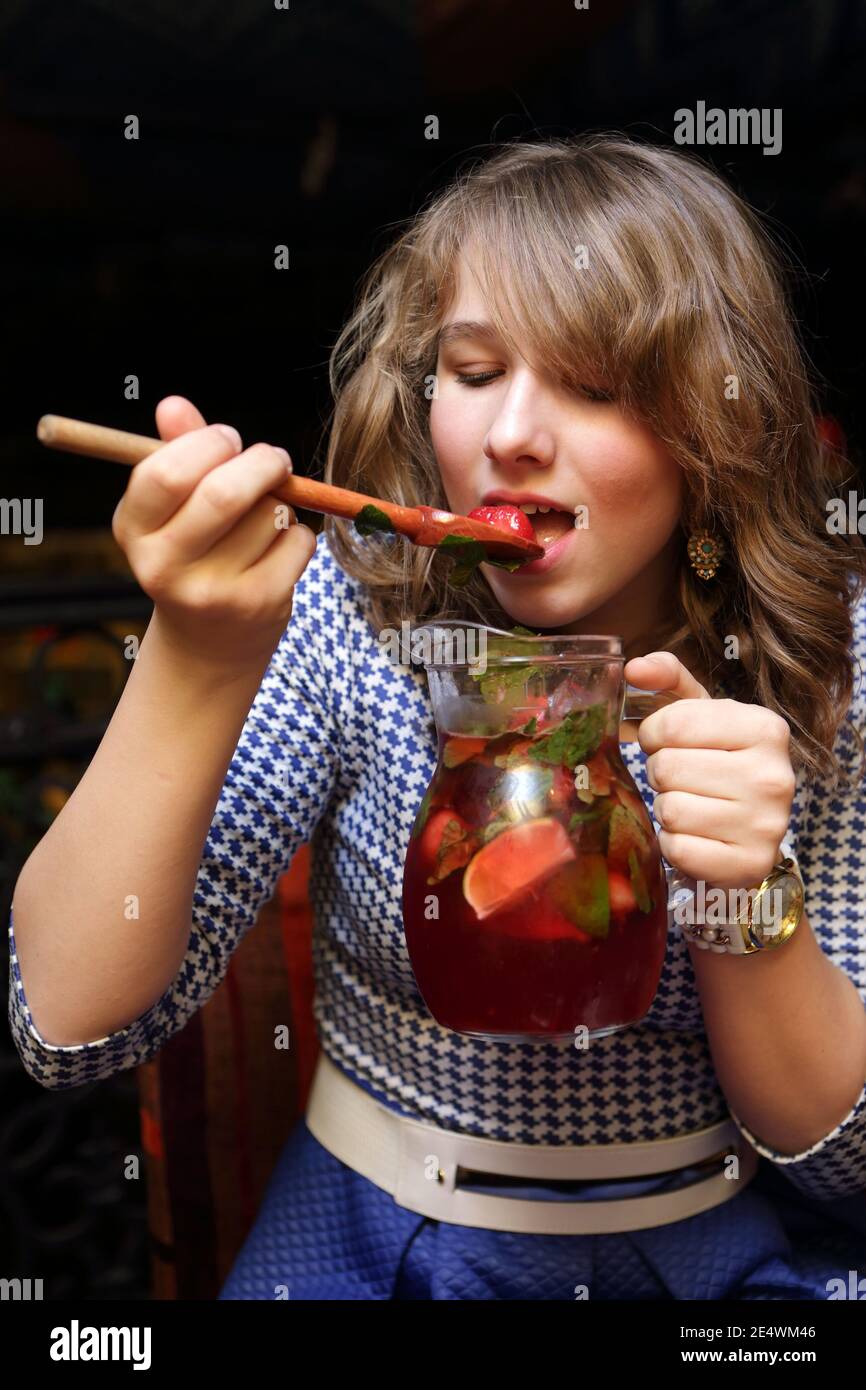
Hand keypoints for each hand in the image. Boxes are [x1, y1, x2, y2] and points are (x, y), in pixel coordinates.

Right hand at [112, 395, 316, 672]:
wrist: (209, 643)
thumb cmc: (193, 554)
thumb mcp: (173, 509)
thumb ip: (176, 452)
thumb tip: (173, 404)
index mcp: (134, 532)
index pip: (163, 474)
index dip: (205, 443)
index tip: (227, 438)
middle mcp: (164, 567)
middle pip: (223, 494)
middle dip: (260, 462)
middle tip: (274, 458)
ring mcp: (213, 591)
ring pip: (268, 514)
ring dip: (279, 503)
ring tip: (264, 518)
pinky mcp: (258, 604)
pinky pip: (296, 541)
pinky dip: (297, 535)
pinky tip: (278, 551)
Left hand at [623, 652, 795, 892]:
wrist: (751, 831)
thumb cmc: (718, 762)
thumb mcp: (700, 714)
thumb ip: (667, 679)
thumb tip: (634, 666)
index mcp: (765, 728)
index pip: (672, 722)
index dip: (653, 734)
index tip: (665, 743)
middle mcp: (774, 775)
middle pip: (667, 767)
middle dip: (661, 774)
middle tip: (681, 780)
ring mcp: (766, 824)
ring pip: (670, 810)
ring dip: (666, 810)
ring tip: (690, 806)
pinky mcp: (750, 864)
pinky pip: (678, 849)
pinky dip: (673, 845)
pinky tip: (694, 836)